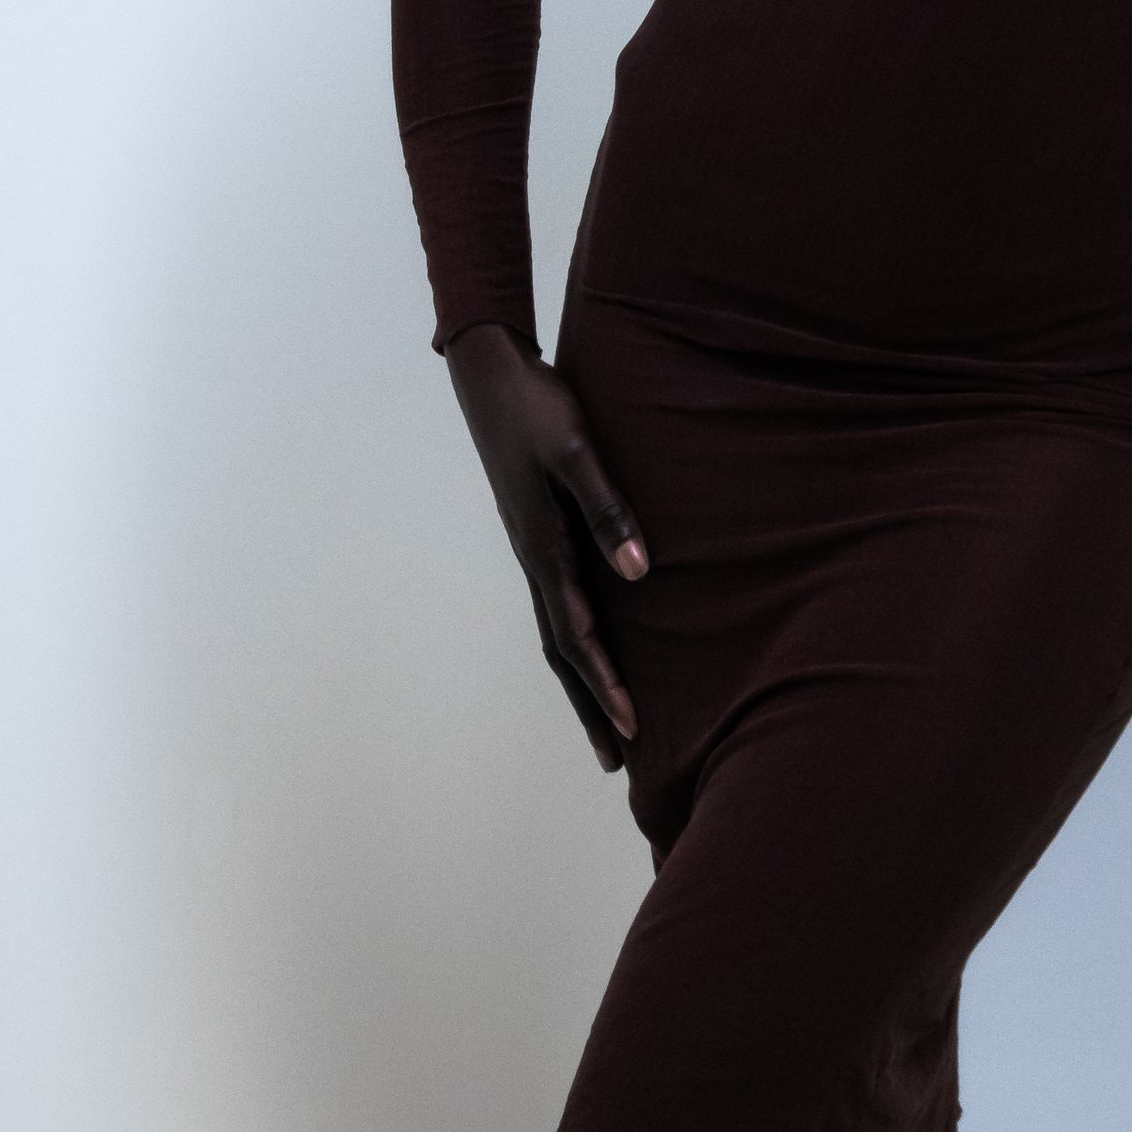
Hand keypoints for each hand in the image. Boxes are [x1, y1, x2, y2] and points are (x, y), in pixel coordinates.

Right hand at [444, 322, 649, 768]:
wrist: (491, 371)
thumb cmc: (537, 406)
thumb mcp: (577, 451)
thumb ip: (608, 509)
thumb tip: (640, 574)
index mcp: (543, 547)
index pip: (577, 635)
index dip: (606, 685)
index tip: (634, 732)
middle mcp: (534, 557)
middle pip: (562, 649)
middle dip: (590, 704)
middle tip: (618, 759)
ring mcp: (531, 546)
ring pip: (556, 628)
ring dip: (580, 678)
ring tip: (605, 719)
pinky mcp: (535, 529)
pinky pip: (556, 599)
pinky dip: (574, 635)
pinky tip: (590, 639)